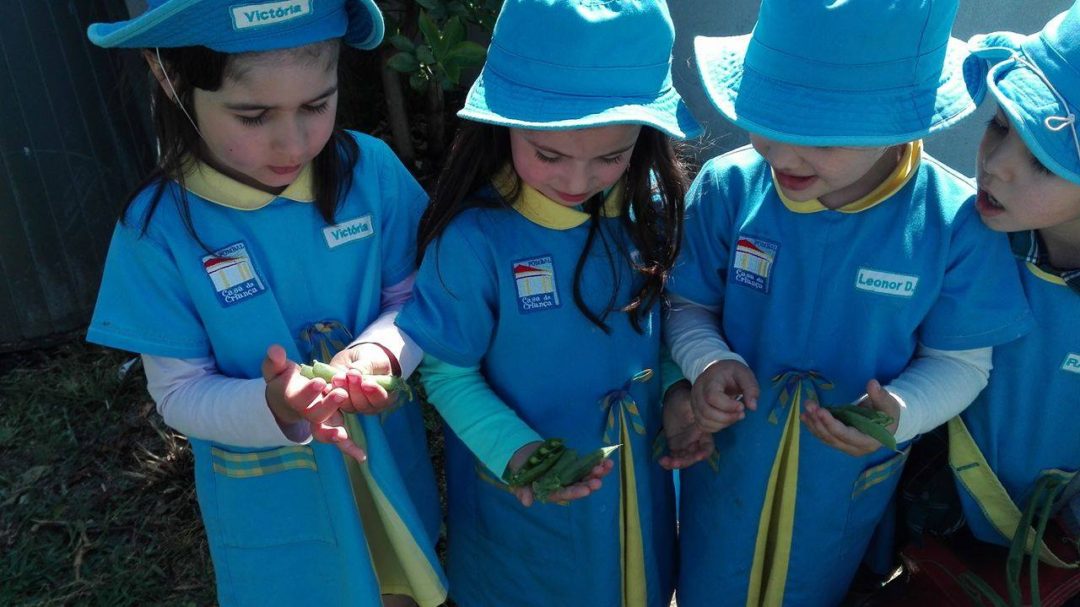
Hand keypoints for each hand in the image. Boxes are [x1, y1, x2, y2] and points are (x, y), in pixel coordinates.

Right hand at [262, 345, 366, 462]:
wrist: (285, 399)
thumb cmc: (283, 380)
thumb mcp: (276, 368)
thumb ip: (275, 361)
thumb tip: (275, 349)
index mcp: (292, 397)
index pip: (298, 396)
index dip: (308, 391)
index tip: (318, 382)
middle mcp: (305, 412)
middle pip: (315, 414)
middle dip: (328, 405)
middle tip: (341, 394)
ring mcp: (317, 421)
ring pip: (324, 431)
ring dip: (333, 433)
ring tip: (342, 435)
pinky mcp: (329, 425)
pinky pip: (338, 439)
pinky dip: (349, 448)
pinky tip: (362, 457)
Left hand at [327, 343, 399, 414]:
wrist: (357, 359)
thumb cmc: (372, 359)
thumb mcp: (373, 359)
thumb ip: (366, 366)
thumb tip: (355, 371)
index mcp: (385, 396)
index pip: (382, 399)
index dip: (374, 392)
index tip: (366, 383)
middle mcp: (370, 406)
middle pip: (363, 404)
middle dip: (355, 389)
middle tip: (350, 374)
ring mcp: (353, 406)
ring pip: (347, 404)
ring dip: (342, 390)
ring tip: (338, 376)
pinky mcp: (339, 402)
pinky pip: (333, 401)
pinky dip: (330, 393)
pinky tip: (326, 385)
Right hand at [505, 442, 614, 507]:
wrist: (525, 457)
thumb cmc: (521, 472)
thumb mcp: (518, 481)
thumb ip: (522, 491)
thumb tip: (527, 502)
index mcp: (552, 492)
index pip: (564, 493)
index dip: (575, 492)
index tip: (586, 491)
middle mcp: (564, 485)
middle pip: (579, 486)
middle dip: (589, 484)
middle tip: (598, 482)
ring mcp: (570, 475)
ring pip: (587, 476)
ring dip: (597, 473)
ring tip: (607, 467)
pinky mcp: (574, 465)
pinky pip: (587, 465)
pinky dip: (597, 463)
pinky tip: (606, 460)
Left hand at [659, 381, 713, 469]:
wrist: (673, 401)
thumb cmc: (684, 399)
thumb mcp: (690, 401)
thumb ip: (694, 408)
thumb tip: (697, 410)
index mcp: (703, 431)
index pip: (707, 446)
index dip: (705, 452)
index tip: (700, 456)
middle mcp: (696, 440)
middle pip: (695, 456)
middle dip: (687, 461)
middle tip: (676, 462)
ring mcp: (685, 444)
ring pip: (684, 459)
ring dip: (677, 463)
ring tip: (666, 462)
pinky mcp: (675, 445)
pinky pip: (674, 457)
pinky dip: (668, 462)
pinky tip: (661, 461)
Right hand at [690, 359, 759, 432]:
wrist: (719, 372)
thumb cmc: (732, 373)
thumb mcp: (745, 375)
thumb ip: (751, 389)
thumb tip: (753, 407)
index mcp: (709, 379)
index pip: (712, 397)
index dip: (728, 406)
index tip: (742, 406)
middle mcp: (697, 390)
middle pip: (706, 411)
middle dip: (727, 418)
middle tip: (742, 414)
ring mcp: (694, 401)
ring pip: (703, 421)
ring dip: (723, 424)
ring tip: (736, 416)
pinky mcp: (696, 411)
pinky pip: (702, 425)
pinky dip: (716, 427)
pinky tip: (727, 420)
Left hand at [801, 379, 900, 456]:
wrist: (887, 423)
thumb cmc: (888, 413)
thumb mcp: (888, 404)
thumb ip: (880, 396)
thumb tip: (872, 383)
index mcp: (869, 441)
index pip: (846, 435)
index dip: (831, 424)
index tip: (820, 410)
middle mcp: (856, 448)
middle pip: (832, 437)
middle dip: (818, 422)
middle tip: (809, 405)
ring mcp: (846, 447)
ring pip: (826, 438)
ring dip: (813, 424)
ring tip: (806, 409)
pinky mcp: (839, 442)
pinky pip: (824, 436)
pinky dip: (813, 426)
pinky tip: (804, 416)